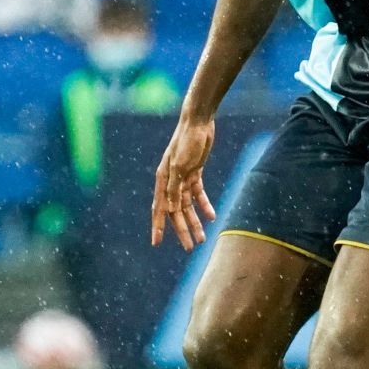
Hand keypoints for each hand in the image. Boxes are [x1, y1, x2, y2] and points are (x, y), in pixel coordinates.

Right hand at [151, 112, 217, 250]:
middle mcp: (170, 181)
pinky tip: (212, 216)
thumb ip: (175, 186)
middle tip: (191, 247)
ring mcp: (183, 177)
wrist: (199, 121)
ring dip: (195, 221)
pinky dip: (205, 205)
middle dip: (183, 230)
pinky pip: (199, 194)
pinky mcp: (194, 172)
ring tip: (202, 238)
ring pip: (188, 205)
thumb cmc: (186, 140)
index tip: (156, 244)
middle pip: (176, 211)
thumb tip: (170, 209)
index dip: (158, 227)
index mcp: (163, 180)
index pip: (159, 209)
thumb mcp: (180, 165)